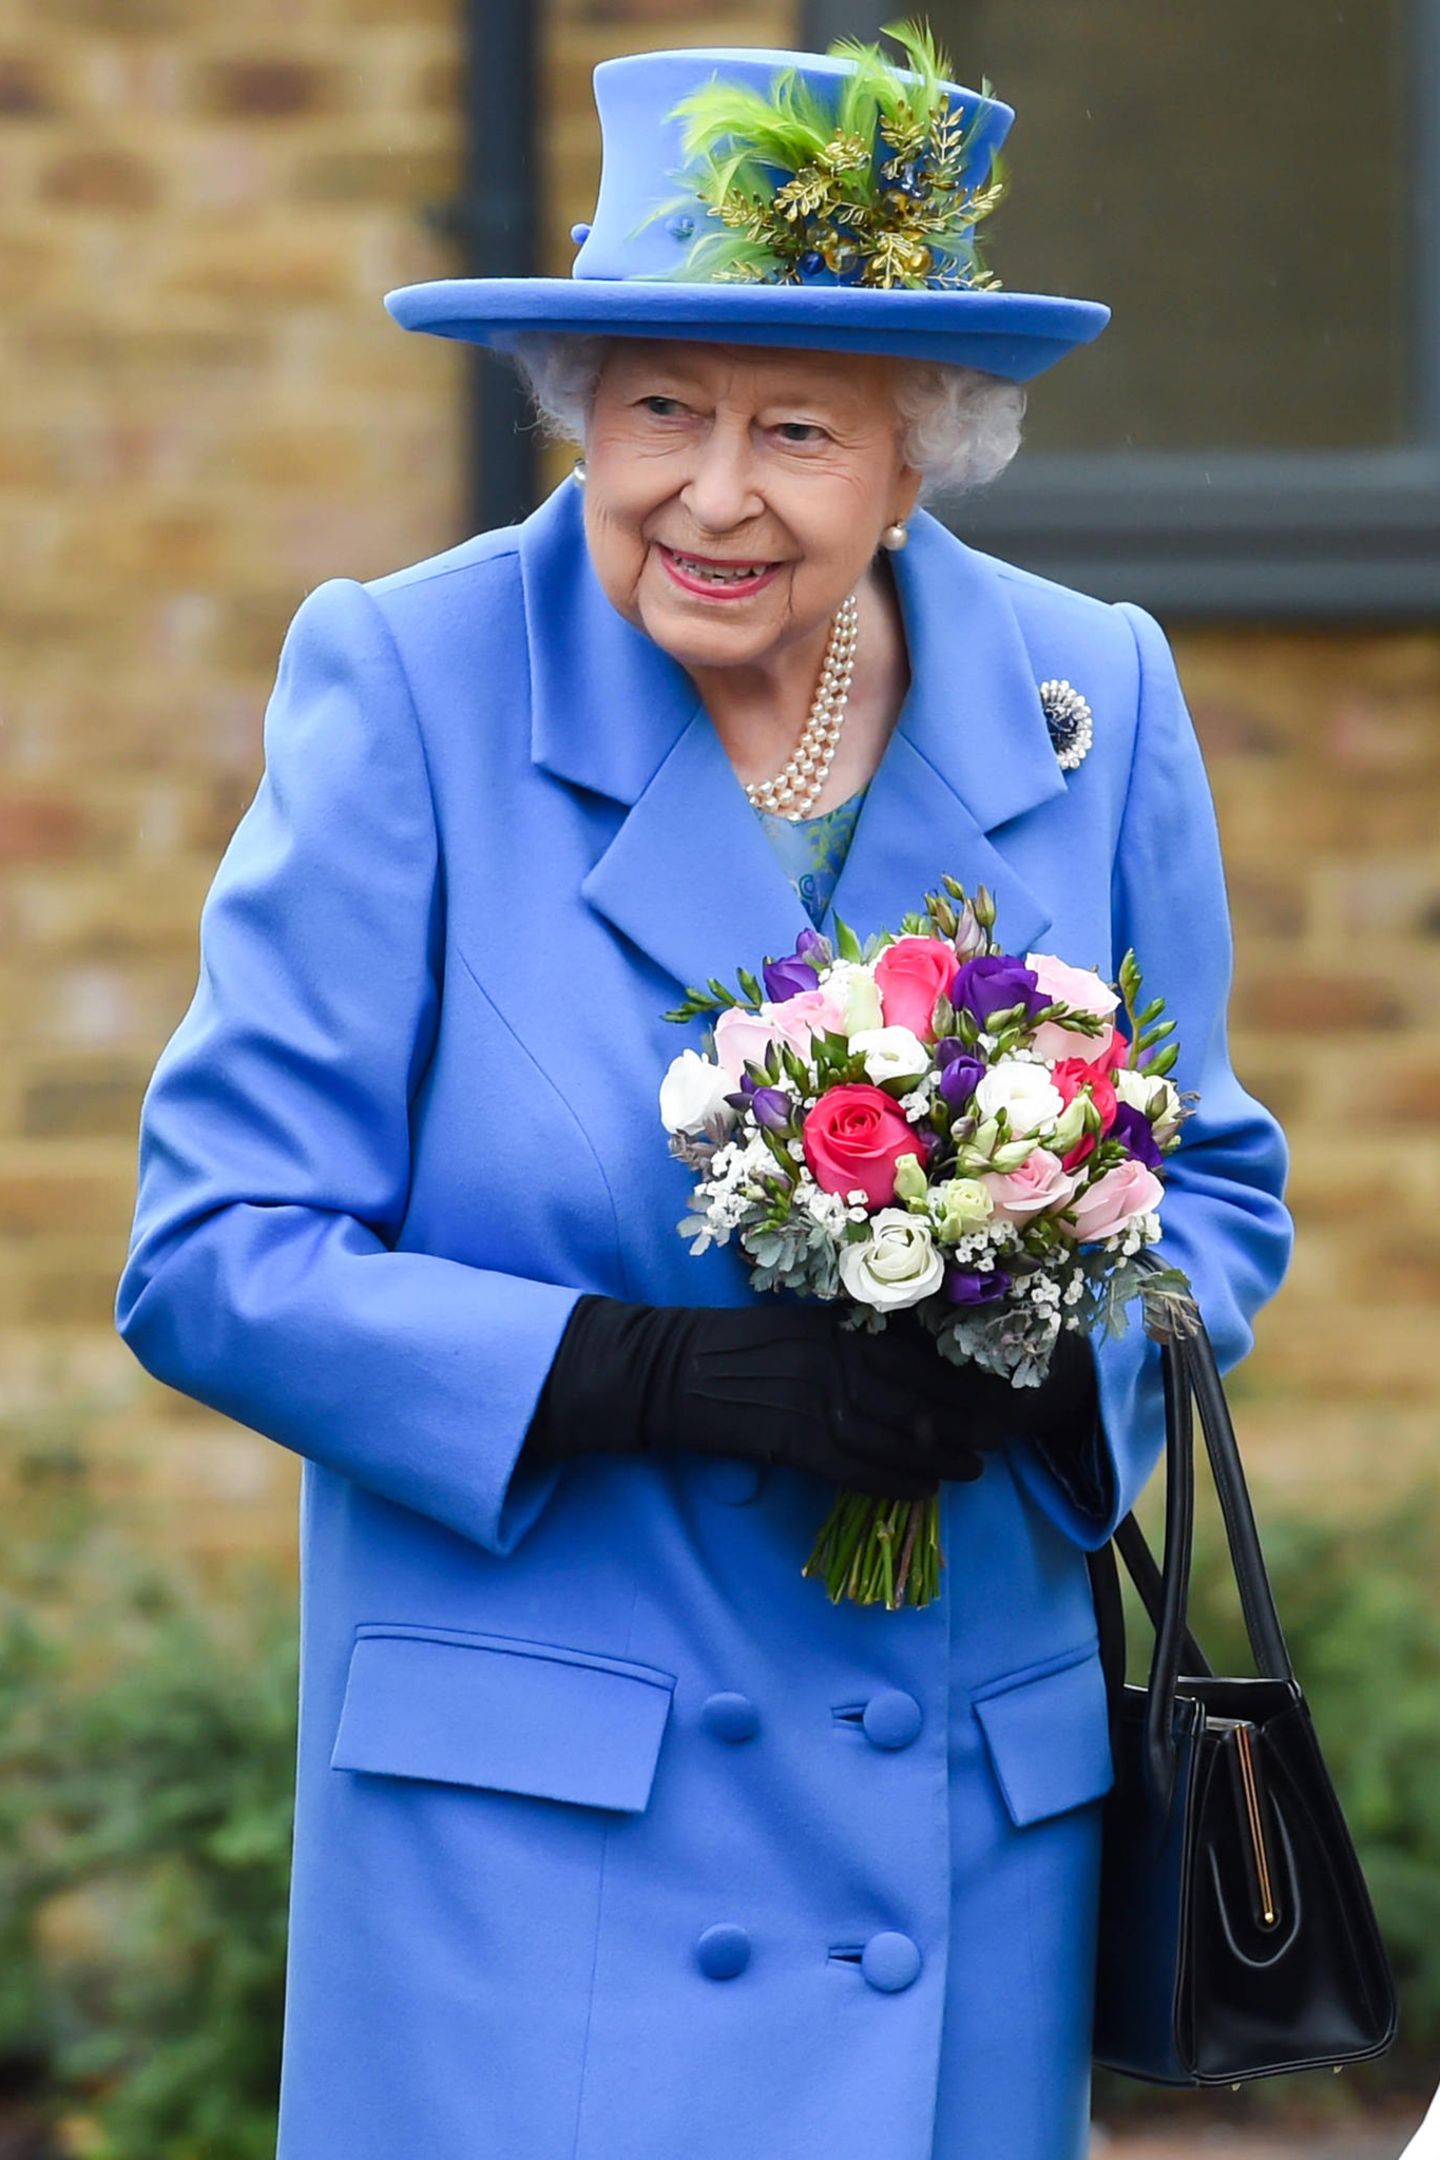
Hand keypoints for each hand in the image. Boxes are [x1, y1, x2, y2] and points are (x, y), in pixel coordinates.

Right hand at [684, 1298, 987, 1497]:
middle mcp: (833, 1363)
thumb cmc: (732, 1344)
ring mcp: (812, 1403)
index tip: (997, 1396)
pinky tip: (921, 1491)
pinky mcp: (790, 1441)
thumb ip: (849, 1340)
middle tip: (1001, 1441)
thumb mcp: (797, 1326)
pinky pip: (853, 1470)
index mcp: (837, 1330)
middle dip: (964, 1424)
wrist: (670, 1370)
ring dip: (937, 1459)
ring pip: (891, 1439)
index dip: (961, 1383)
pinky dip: (891, 1483)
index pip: (917, 1360)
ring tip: (972, 1472)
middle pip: (915, 1400)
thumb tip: (908, 1363)